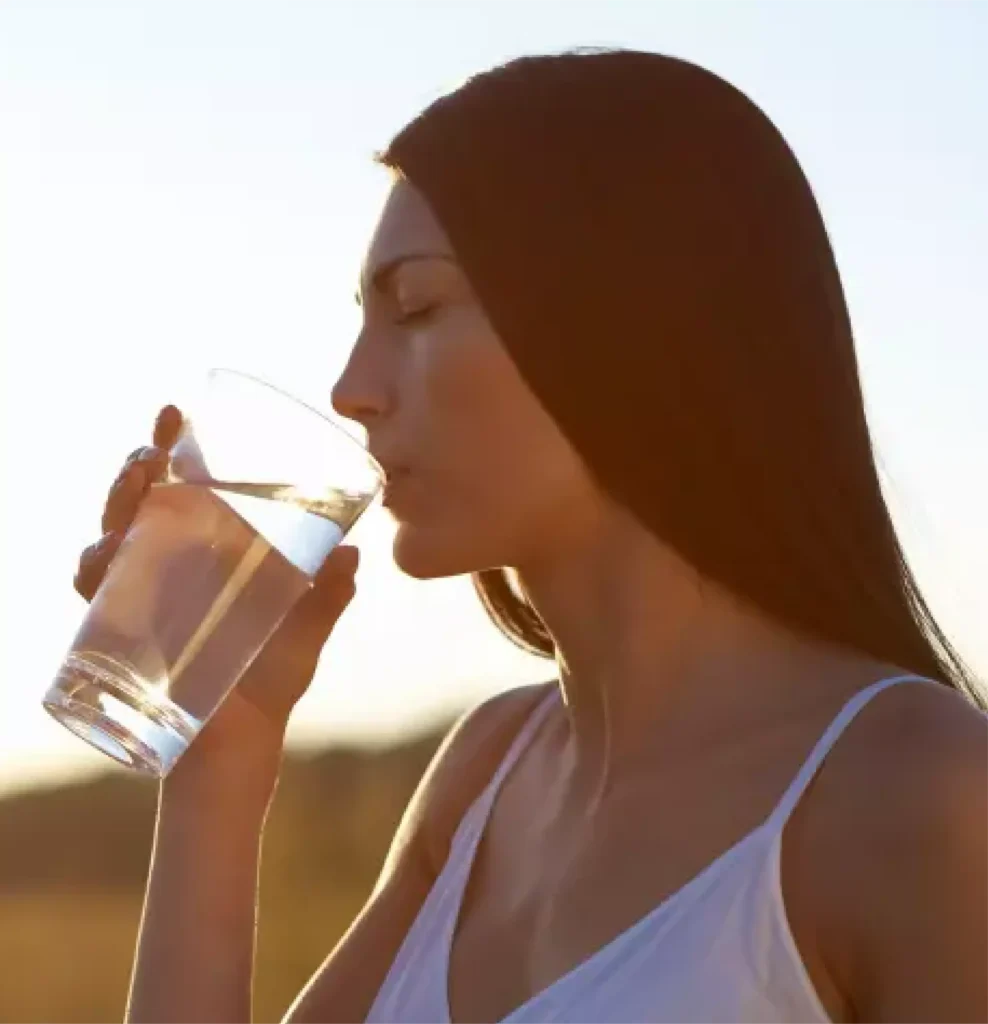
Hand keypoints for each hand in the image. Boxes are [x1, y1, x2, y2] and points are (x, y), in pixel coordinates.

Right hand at [74, 405, 359, 789]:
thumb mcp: (305, 631)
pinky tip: (99, 557)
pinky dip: (92, 573)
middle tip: (154, 448)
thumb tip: (354, 555)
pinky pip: (93, 597)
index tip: (175, 413)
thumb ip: (327, 595)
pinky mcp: (122, 635)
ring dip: (116, 506)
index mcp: (207, 557)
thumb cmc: (269, 683)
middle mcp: (166, 570)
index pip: (183, 491)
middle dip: (139, 468)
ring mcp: (141, 600)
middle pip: (140, 504)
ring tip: (137, 482)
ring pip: (111, 538)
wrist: (240, 747)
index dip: (172, 449)